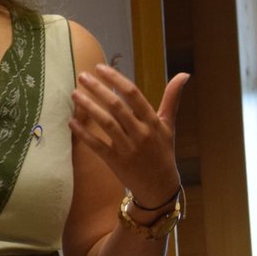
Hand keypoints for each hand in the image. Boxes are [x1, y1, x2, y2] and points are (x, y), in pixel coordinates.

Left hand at [69, 66, 188, 204]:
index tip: (100, 68)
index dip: (116, 79)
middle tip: (82, 76)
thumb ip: (172, 98)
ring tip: (75, 94)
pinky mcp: (116, 162)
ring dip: (89, 107)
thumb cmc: (163, 152)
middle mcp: (141, 133)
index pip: (133, 95)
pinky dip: (84, 134)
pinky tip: (72, 122)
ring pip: (106, 123)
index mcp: (153, 122)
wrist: (160, 187)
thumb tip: (184, 74)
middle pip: (117, 106)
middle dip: (98, 89)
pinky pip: (97, 146)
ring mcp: (128, 148)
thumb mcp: (169, 125)